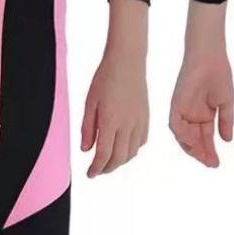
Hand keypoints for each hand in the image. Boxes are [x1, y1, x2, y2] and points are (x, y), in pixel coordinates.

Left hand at [81, 0, 148, 177]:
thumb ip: (88, 128)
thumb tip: (86, 150)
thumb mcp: (90, 102)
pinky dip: (133, 149)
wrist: (127, 60)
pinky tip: (125, 147)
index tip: (90, 173)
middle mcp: (127, 124)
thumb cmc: (105, 77)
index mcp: (110, 121)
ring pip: (132, 152)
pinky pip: (142, 141)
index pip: (104, 155)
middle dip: (108, 168)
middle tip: (98, 170)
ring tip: (110, 161)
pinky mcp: (146, 116)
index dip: (96, 168)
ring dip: (121, 161)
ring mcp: (139, 121)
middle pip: (119, 158)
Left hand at [169, 0, 233, 167]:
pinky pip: (175, 123)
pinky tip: (192, 141)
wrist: (210, 57)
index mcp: (203, 113)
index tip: (216, 162)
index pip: (204, 137)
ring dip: (192, 147)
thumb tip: (227, 140)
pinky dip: (182, 134)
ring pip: (183, 135)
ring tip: (204, 156)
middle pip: (194, 139)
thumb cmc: (219, 74)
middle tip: (211, 163)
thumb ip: (225, 121)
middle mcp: (191, 113)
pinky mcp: (176, 102)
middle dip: (201, 153)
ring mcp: (183, 108)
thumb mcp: (225, 103)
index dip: (209, 150)